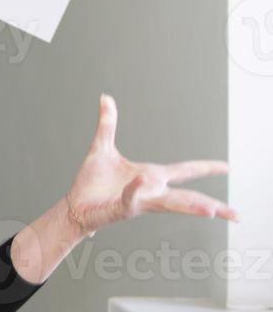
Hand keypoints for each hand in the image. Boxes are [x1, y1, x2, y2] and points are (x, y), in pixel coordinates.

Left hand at [65, 94, 236, 238]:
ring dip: (191, 206)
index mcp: (151, 176)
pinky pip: (132, 198)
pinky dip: (137, 190)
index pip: (184, 171)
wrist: (74, 205)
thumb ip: (107, 124)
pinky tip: (142, 180)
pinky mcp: (123, 208)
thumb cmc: (91, 183)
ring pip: (171, 204)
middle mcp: (151, 191)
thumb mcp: (102, 148)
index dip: (205, 168)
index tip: (227, 167)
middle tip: (237, 214)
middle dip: (214, 205)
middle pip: (189, 196)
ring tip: (213, 211)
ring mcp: (140, 201)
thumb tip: (105, 97)